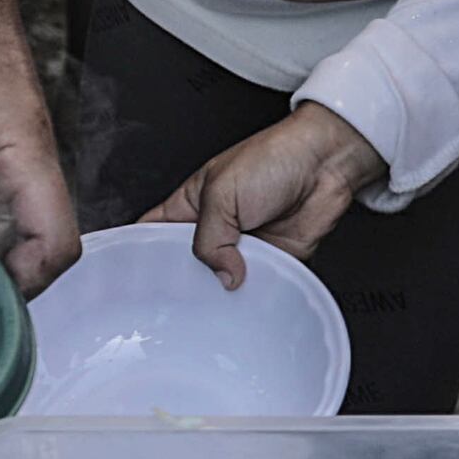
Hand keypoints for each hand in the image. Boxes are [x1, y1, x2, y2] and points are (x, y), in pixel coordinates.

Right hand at [145, 101, 385, 274]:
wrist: (326, 164)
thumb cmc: (273, 158)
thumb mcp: (222, 193)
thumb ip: (209, 239)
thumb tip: (219, 276)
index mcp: (189, 206)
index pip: (152, 234)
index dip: (139, 255)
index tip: (132, 280)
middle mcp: (214, 230)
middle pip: (186, 267)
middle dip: (184, 283)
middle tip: (179, 300)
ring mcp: (242, 248)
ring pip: (221, 283)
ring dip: (223, 290)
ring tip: (218, 297)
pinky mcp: (273, 263)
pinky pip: (258, 287)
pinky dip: (257, 293)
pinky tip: (251, 293)